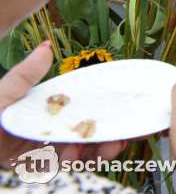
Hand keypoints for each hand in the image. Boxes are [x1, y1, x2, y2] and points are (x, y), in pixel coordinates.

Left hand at [0, 43, 125, 165]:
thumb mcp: (2, 95)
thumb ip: (24, 76)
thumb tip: (47, 47)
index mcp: (47, 107)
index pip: (82, 107)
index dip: (104, 109)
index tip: (123, 110)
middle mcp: (50, 128)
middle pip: (87, 132)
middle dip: (109, 136)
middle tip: (122, 137)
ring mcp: (44, 149)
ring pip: (80, 152)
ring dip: (97, 152)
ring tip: (104, 148)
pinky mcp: (37, 167)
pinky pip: (62, 167)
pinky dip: (73, 163)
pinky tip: (74, 157)